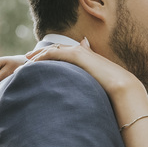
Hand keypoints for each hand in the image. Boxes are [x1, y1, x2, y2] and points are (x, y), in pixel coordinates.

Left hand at [27, 39, 141, 98]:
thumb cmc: (112, 91)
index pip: (65, 53)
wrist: (122, 87)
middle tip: (27, 59)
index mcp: (87, 58)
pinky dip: (42, 57)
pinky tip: (32, 64)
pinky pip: (54, 53)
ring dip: (38, 56)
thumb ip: (88, 85)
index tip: (39, 62)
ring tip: (25, 63)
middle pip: (56, 49)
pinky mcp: (76, 55)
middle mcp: (82, 52)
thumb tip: (86, 97)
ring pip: (52, 50)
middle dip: (41, 54)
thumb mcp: (96, 87)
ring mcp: (79, 51)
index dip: (51, 56)